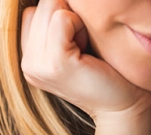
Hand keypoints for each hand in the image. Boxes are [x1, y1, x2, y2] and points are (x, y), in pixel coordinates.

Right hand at [20, 0, 150, 119]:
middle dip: (68, 15)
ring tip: (85, 48)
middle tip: (83, 47)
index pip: (33, 11)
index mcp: (28, 59)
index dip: (60, 16)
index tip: (77, 44)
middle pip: (41, 5)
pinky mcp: (55, 63)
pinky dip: (79, 25)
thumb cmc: (108, 72)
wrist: (124, 108)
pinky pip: (61, 19)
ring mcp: (36, 65)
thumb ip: (57, 25)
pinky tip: (87, 49)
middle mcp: (26, 63)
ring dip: (76, 20)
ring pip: (51, 7)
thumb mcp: (74, 46)